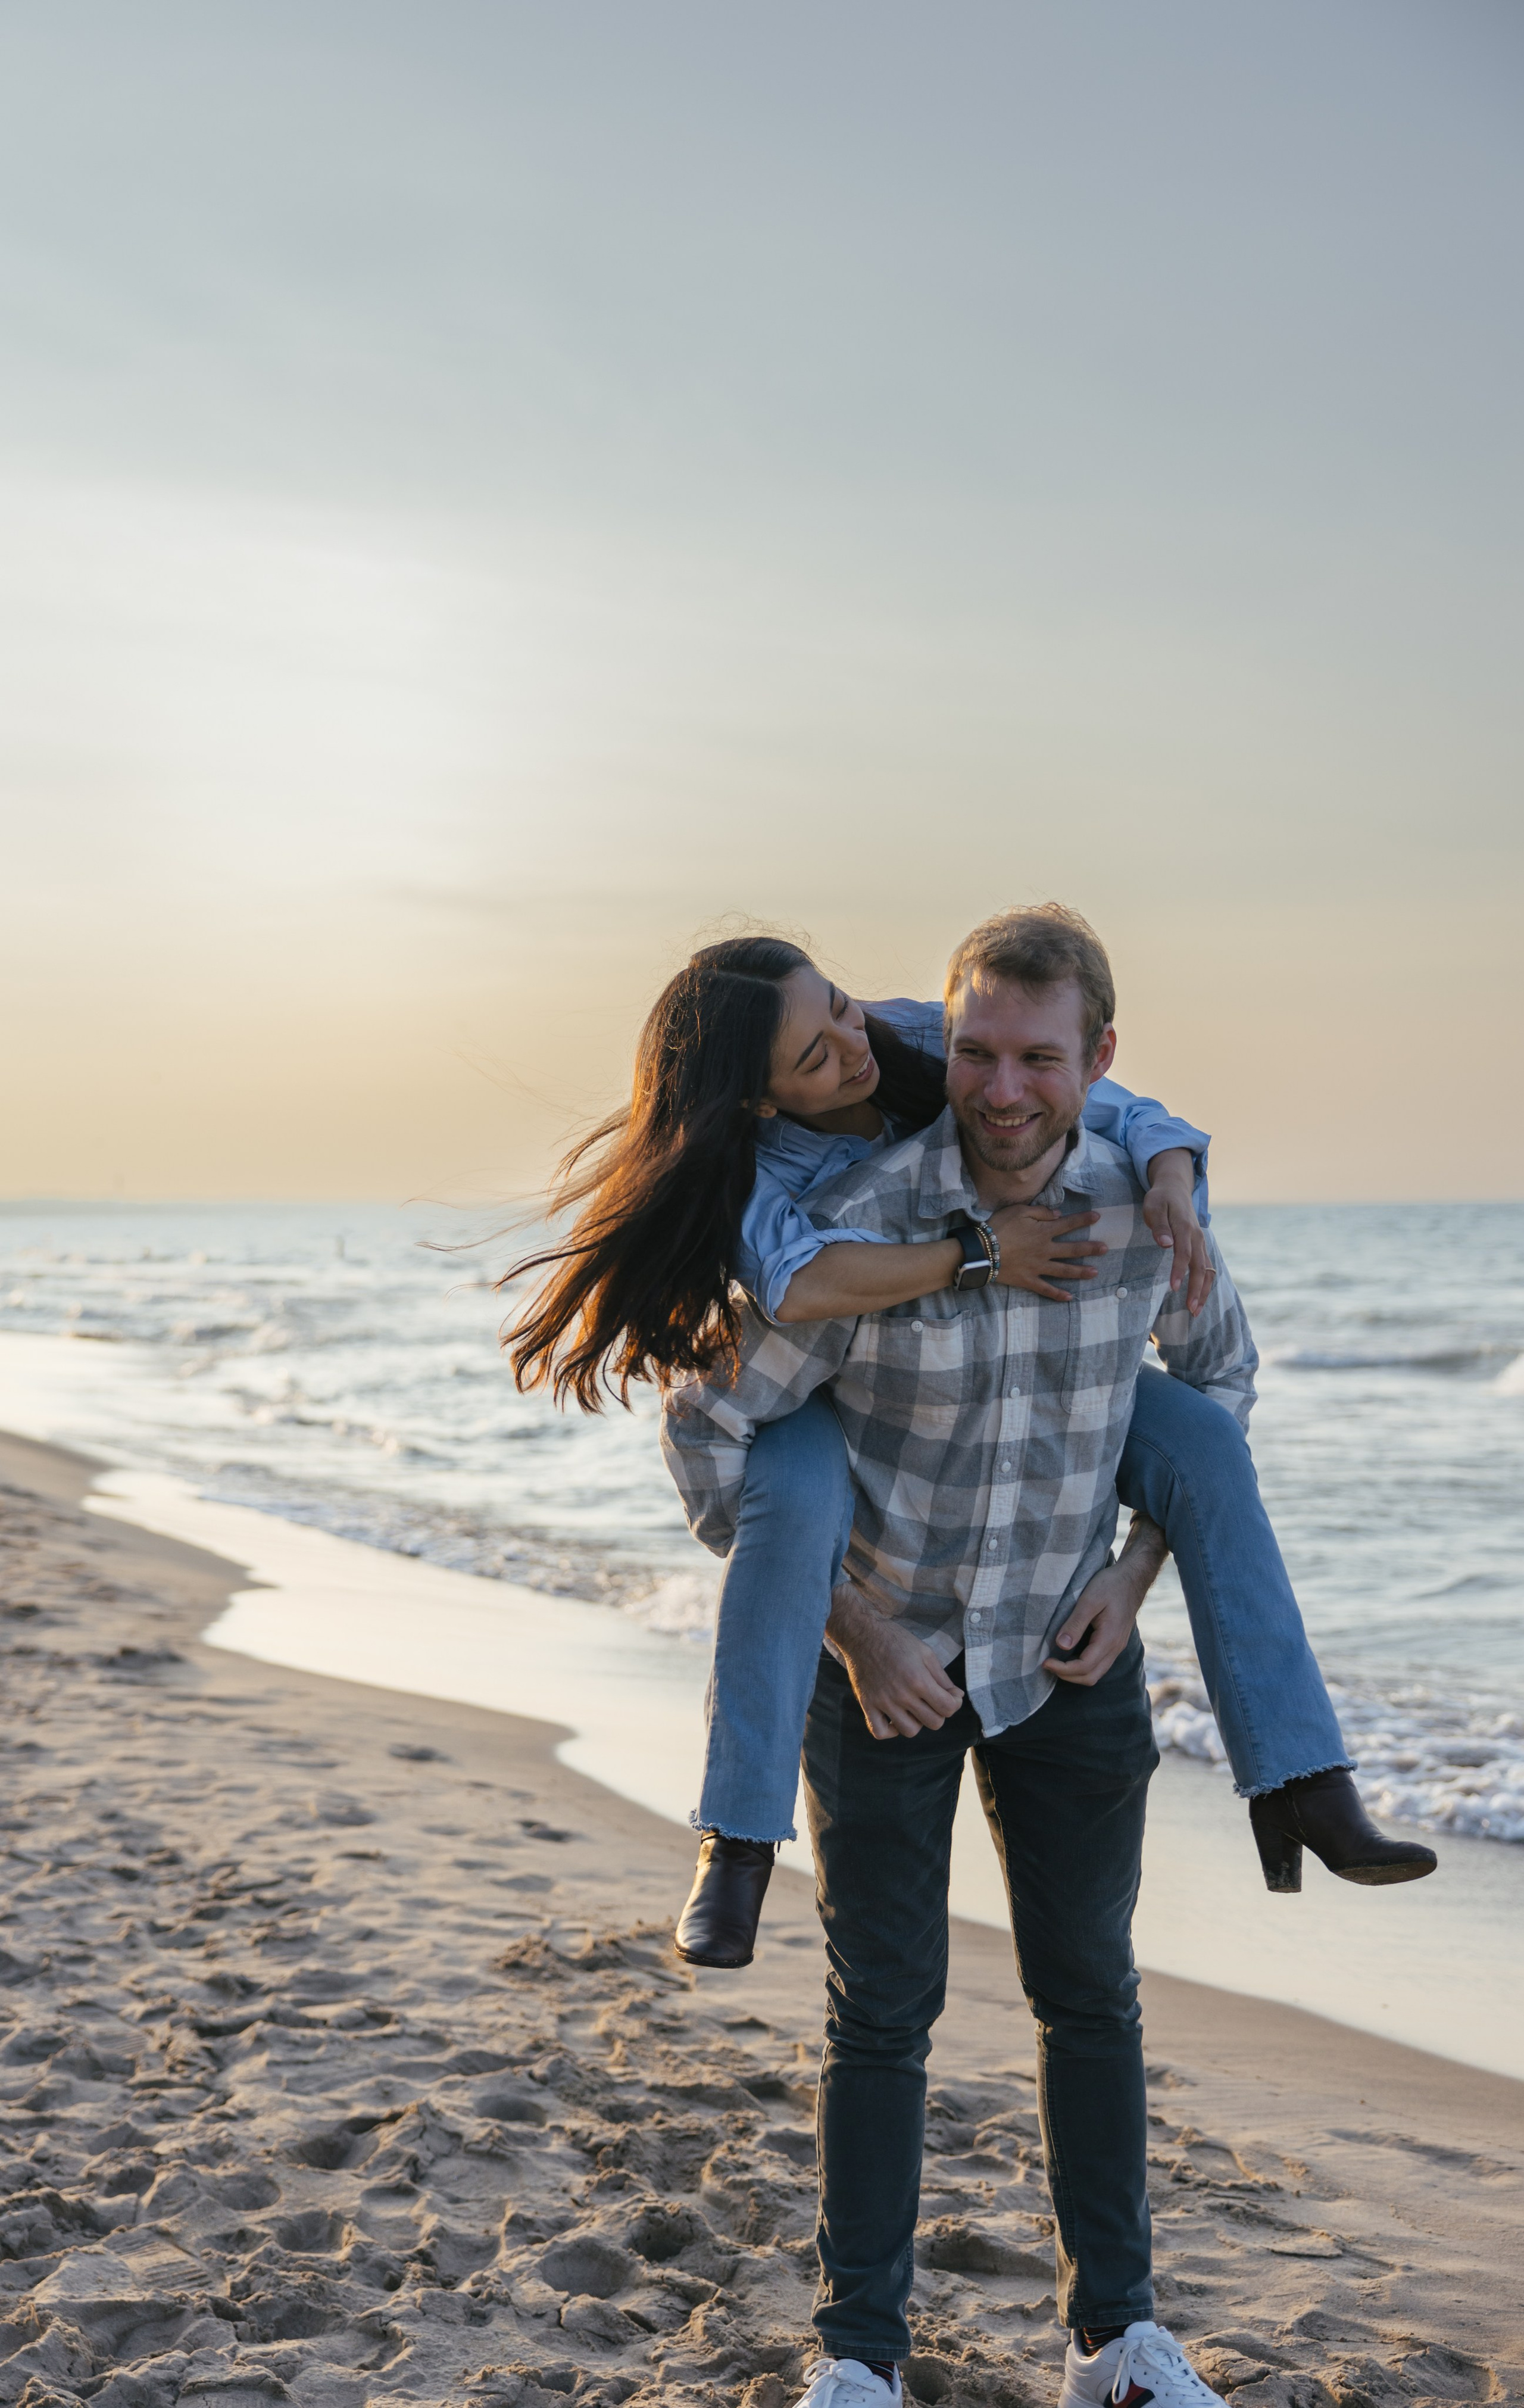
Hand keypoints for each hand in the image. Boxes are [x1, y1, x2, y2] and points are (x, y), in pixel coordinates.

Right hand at [827, 1593, 963, 1739]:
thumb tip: (956, 1696)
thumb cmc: (896, 1640)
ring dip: (917, 1721)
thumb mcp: (925, 1652)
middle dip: (939, 1712)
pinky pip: (880, 1732)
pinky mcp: (867, 1704)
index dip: (954, 1703)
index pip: (947, 1708)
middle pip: (933, 1722)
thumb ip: (942, 1677)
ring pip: (910, 1730)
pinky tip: (895, 1718)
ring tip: (914, 1707)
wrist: (862, 1634)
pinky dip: (890, 1730)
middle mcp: (901, 1695)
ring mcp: (882, 1702)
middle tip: (933, 1700)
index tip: (951, 1696)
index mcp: (918, 1679)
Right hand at [988, 1204, 1105, 1301]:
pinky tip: (1069, 1298)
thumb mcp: (1018, 1211)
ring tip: (1095, 1273)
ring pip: (1064, 1270)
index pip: (1068, 1224)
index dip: (1083, 1220)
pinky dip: (1057, 1294)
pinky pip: (1046, 1289)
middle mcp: (1045, 1250)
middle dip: (1090, 1248)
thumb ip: (1040, 1212)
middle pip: (1072, 1249)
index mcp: (1043, 1231)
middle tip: (1105, 1248)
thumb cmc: (998, 1227)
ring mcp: (1038, 1267)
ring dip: (1081, 1272)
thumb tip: (1058, 1214)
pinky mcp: (1029, 1280)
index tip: (1098, 1217)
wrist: (982, 1251)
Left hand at [1041, 1558, 1145, 1686]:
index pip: (1084, 1667)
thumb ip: (1076, 1623)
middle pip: (1090, 1677)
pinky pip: (1099, 1664)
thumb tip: (1061, 1645)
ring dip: (1075, 1673)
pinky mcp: (1115, 1643)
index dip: (1062, 1669)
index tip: (1045, 1661)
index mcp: (1109, 1639)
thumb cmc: (1111, 1585)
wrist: (1132, 1578)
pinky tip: (1069, 1655)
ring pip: (1096, 1673)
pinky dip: (1083, 1666)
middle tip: (1047, 1664)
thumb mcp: (1090, 1600)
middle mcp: (1115, 1648)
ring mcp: (1117, 1647)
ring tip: (1056, 1662)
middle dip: (1067, 1675)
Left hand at [1141, 1154, 1214, 1315]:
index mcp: (1184, 1227)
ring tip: (1196, 1311)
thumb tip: (1165, 1243)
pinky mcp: (1200, 1246)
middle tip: (1191, 1310)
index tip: (1173, 1288)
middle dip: (1196, 1289)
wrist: (1175, 1188)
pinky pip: (1207, 1267)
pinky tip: (1199, 1297)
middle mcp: (1197, 1236)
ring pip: (1207, 1269)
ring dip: (1203, 1291)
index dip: (1179, 1271)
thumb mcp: (1153, 1206)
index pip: (1183, 1253)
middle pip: (1200, 1266)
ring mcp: (1201, 1242)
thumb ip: (1159, 1225)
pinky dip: (1205, 1284)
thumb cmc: (1160, 1198)